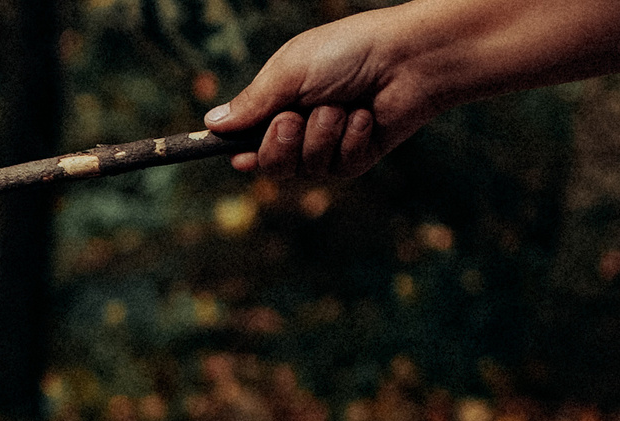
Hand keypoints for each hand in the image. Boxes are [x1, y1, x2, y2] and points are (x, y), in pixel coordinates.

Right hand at [205, 7, 438, 180]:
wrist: (408, 58)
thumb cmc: (349, 52)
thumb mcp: (290, 71)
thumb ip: (251, 102)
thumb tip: (211, 124)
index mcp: (280, 102)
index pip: (247, 139)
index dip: (240, 153)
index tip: (237, 158)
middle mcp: (301, 127)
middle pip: (270, 165)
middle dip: (280, 144)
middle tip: (293, 119)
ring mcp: (328, 146)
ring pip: (303, 169)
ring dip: (320, 136)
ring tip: (342, 106)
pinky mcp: (356, 158)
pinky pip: (337, 167)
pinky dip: (349, 139)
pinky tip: (366, 116)